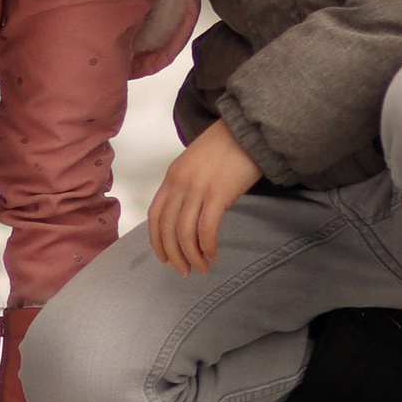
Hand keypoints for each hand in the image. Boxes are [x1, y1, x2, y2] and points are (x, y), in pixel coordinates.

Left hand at [146, 121, 260, 274]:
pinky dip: (207, 247)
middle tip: (185, 271)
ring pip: (185, 233)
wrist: (247, 130)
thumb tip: (188, 216)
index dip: (157, 241)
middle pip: (167, 229)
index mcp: (172, 176)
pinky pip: (206, 229)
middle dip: (174, 255)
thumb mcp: (195, 163)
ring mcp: (197, 189)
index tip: (165, 259)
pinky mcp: (218, 194)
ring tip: (202, 267)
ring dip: (192, 256)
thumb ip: (187, 186)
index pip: (155, 215)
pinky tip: (213, 255)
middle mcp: (180, 184)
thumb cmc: (226, 146)